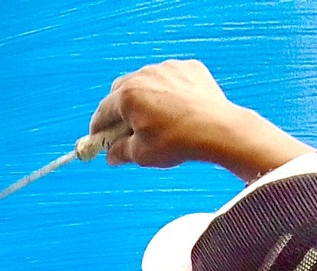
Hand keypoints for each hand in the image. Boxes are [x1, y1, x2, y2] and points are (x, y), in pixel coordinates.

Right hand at [89, 60, 308, 179]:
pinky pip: (171, 78)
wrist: (218, 129)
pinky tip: (177, 110)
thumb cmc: (177, 142)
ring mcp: (168, 68)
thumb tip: (110, 155)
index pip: (103, 111)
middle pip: (121, 91)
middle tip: (125, 130)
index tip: (98, 139)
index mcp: (128, 96)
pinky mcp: (189, 68)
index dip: (98, 128)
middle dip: (119, 109)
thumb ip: (119, 152)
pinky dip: (168, 91)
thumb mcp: (141, 154)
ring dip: (144, 98)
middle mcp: (144, 75)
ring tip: (156, 120)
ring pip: (147, 82)